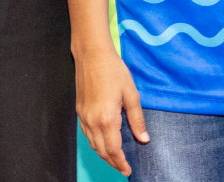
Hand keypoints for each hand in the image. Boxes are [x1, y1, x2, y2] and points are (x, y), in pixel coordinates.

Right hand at [74, 46, 148, 175]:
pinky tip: (103, 141)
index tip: (127, 171)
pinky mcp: (79, 110)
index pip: (114, 149)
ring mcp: (84, 116)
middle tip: (123, 168)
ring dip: (103, 154)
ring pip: (92, 144)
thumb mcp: (131, 94)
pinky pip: (86, 134)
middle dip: (113, 162)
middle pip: (101, 150)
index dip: (121, 163)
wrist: (92, 54)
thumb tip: (144, 138)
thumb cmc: (113, 71)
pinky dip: (95, 143)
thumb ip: (137, 119)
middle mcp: (92, 121)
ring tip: (115, 158)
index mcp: (107, 118)